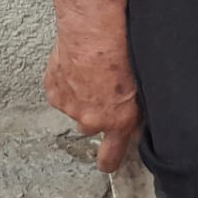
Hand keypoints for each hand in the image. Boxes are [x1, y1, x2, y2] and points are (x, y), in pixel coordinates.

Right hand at [43, 33, 141, 172]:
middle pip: (91, 127)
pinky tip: (78, 67)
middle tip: (104, 92)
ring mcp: (70, 107)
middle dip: (96, 115)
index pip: (111, 156)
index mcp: (118, 121)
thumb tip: (137, 124)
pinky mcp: (54, 91)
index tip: (108, 165)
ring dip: (81, 98)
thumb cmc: (124, 53)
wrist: (94, 33)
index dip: (109, 162)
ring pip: (75, 109)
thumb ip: (137, 111)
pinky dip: (67, 83)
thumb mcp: (143, 86)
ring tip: (92, 74)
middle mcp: (91, 120)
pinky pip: (61, 92)